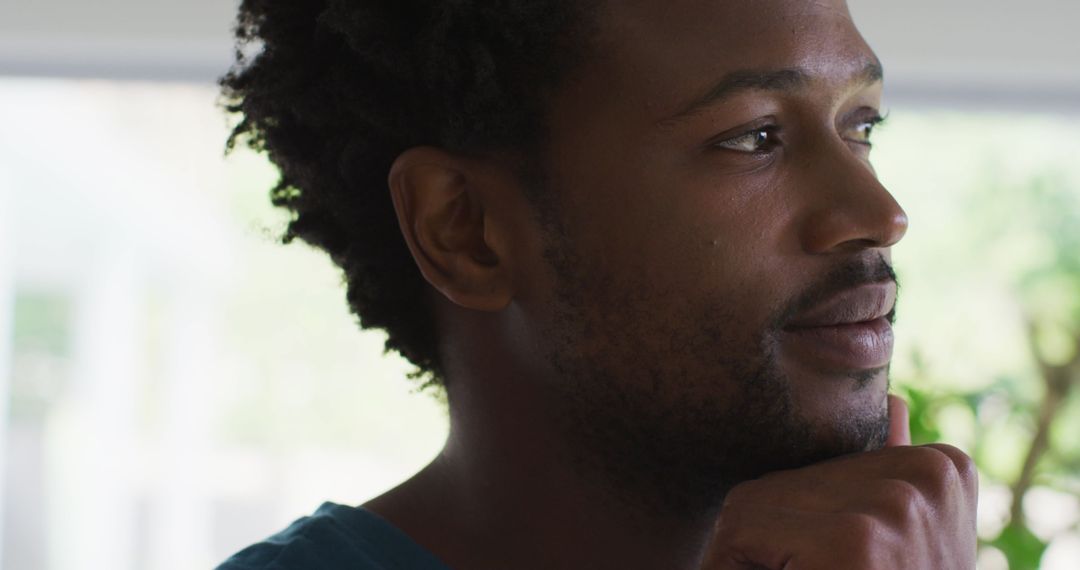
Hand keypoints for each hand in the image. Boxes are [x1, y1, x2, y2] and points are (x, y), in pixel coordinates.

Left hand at [704, 396, 977, 569]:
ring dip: (754, 559)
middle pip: (779, 484)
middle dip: (771, 545)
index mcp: (941, 466)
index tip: (828, 565)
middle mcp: (927, 473)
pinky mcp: (857, 540)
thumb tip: (891, 399)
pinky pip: (741, 535)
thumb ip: (887, 466)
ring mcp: (896, 503)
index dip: (796, 532)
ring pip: (749, 508)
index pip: (814, 469)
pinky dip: (739, 567)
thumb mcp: (895, 537)